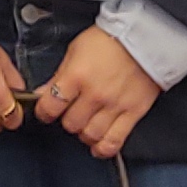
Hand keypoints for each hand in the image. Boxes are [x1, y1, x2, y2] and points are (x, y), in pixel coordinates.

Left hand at [32, 26, 159, 158]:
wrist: (143, 37)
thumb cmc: (108, 40)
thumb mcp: (75, 50)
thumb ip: (59, 76)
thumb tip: (42, 93)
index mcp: (77, 76)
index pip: (51, 106)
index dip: (44, 112)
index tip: (46, 111)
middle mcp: (95, 94)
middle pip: (71, 124)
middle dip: (67, 120)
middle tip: (71, 113)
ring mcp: (115, 105)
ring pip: (90, 135)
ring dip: (84, 133)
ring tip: (85, 124)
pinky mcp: (133, 113)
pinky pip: (115, 140)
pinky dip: (103, 148)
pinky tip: (97, 146)